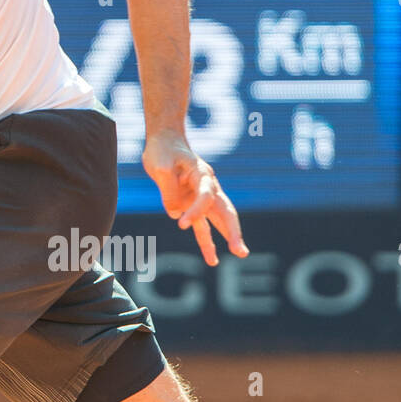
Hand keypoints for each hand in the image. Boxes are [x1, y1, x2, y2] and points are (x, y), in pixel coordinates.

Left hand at [142, 132, 248, 266]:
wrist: (164, 142)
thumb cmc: (163, 151)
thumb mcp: (161, 166)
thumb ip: (168, 190)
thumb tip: (175, 214)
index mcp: (203, 174)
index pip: (206, 196)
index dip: (196, 211)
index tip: (181, 223)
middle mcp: (207, 187)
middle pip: (225, 210)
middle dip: (232, 231)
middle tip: (240, 250)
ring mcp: (200, 198)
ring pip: (218, 220)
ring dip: (228, 237)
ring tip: (240, 254)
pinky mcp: (191, 205)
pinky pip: (202, 226)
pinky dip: (207, 242)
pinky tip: (212, 258)